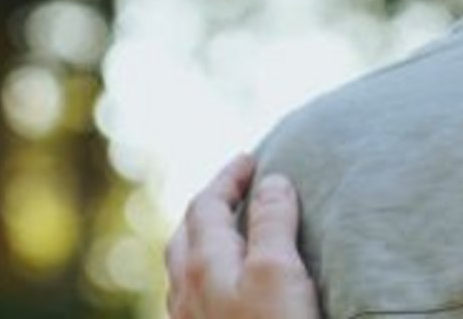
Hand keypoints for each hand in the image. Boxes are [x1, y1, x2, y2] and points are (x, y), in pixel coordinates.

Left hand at [165, 154, 320, 318]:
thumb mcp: (278, 271)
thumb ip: (272, 224)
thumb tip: (272, 182)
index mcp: (204, 263)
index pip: (208, 205)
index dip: (228, 178)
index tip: (249, 159)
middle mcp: (186, 288)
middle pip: (187, 233)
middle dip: (210, 204)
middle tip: (233, 188)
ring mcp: (187, 317)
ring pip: (184, 266)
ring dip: (202, 239)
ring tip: (224, 231)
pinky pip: (191, 292)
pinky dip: (204, 270)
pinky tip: (218, 284)